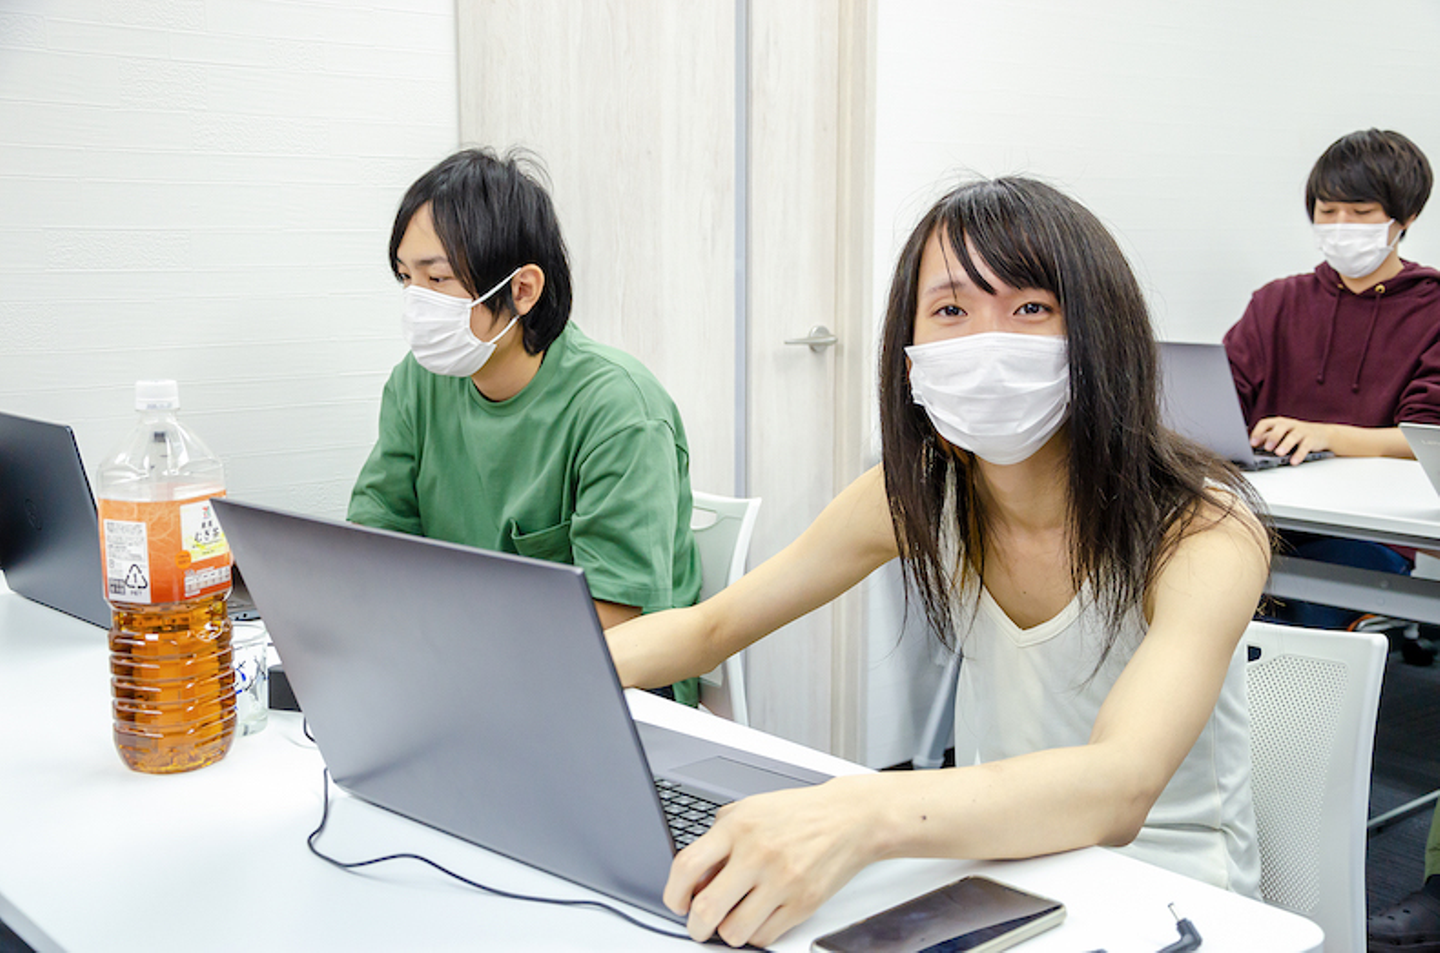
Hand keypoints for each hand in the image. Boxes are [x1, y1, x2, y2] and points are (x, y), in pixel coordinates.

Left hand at [665, 777, 879, 947]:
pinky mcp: (804, 904)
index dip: (673, 893)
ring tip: (732, 918)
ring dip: (726, 932)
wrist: (849, 818)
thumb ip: (717, 839)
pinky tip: (758, 917)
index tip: (677, 902)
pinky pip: (764, 937)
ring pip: (734, 932)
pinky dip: (755, 934)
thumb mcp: (748, 810)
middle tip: (697, 925)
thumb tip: (694, 880)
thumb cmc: (796, 814)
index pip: (687, 866)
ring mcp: (782, 881)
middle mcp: (758, 854)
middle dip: (695, 926)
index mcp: (738, 827)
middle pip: (706, 908)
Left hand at [1249, 416, 1332, 465]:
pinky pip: (1305, 446)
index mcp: (1279, 423)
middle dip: (1273, 437)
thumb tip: (1252, 444)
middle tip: (1267, 447)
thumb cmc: (1296, 434)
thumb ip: (1267, 438)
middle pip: (1280, 427)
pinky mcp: (1312, 439)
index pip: (1266, 423)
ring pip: (1293, 436)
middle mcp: (1290, 424)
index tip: (1252, 443)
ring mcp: (1302, 431)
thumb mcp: (1281, 434)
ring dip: (1285, 444)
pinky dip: (1299, 454)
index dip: (1258, 432)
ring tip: (1279, 453)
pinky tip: (1294, 461)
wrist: (1322, 434)